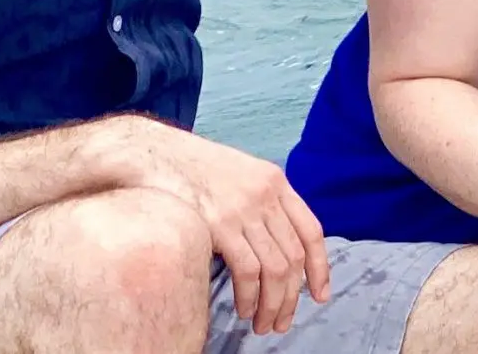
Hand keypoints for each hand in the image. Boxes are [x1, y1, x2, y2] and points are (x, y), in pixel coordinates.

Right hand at [101, 117, 330, 335]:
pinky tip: (243, 309)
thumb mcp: (239, 175)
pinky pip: (248, 270)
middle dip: (292, 296)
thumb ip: (261, 202)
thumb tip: (273, 244)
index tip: (320, 295)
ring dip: (272, 304)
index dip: (320, 267)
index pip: (311, 231)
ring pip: (276, 268)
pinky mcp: (220, 225)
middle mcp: (266, 195)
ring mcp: (244, 210)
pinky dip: (250, 296)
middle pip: (294, 256)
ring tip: (263, 324)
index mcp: (276, 181)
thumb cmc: (193, 169)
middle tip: (281, 322)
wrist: (156, 154)